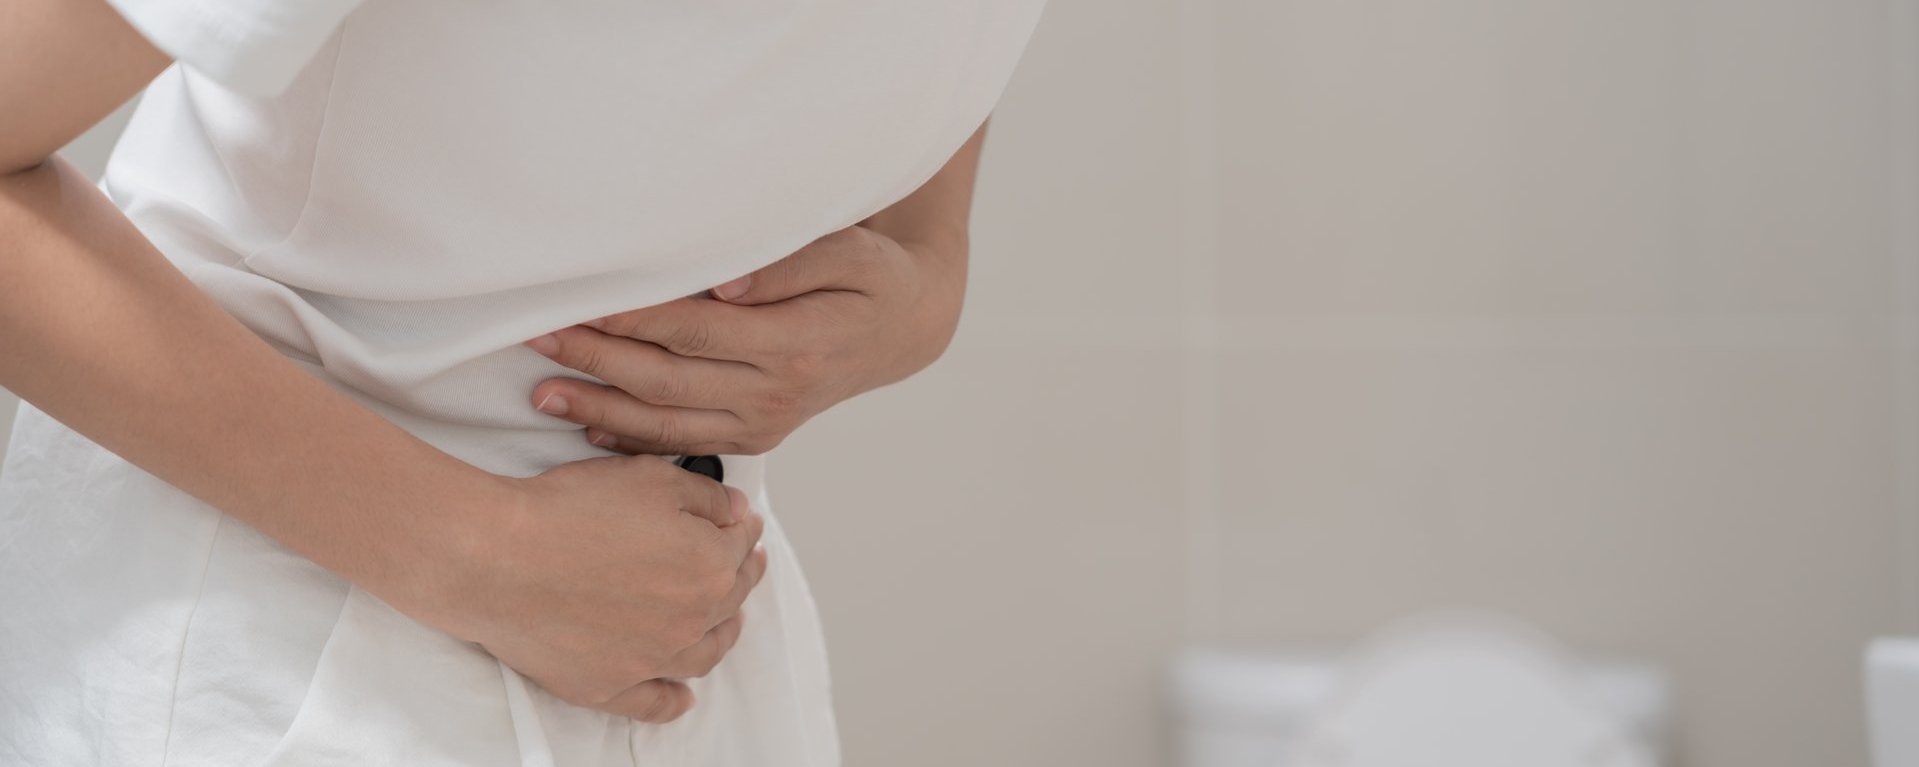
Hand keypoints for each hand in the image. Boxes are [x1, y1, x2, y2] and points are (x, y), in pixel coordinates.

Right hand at [420, 454, 767, 722]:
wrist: (500, 558)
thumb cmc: (569, 513)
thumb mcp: (650, 478)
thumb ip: (705, 497)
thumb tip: (734, 512)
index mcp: (709, 568)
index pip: (741, 546)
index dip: (742, 529)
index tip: (741, 524)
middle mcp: (690, 621)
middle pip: (730, 599)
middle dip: (740, 575)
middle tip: (743, 563)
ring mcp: (651, 660)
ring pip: (704, 654)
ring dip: (722, 634)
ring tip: (726, 621)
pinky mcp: (609, 685)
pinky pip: (653, 703)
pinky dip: (672, 701)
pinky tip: (682, 697)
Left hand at [523, 224, 964, 454]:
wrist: (903, 328)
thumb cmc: (869, 279)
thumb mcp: (849, 255)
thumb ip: (788, 265)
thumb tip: (722, 282)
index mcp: (795, 345)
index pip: (694, 330)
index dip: (632, 318)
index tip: (578, 301)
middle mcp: (776, 394)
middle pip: (668, 380)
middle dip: (597, 360)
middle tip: (537, 337)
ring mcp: (764, 422)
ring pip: (668, 424)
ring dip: (600, 409)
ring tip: (542, 392)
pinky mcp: (756, 437)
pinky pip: (686, 445)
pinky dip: (634, 441)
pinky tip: (588, 430)